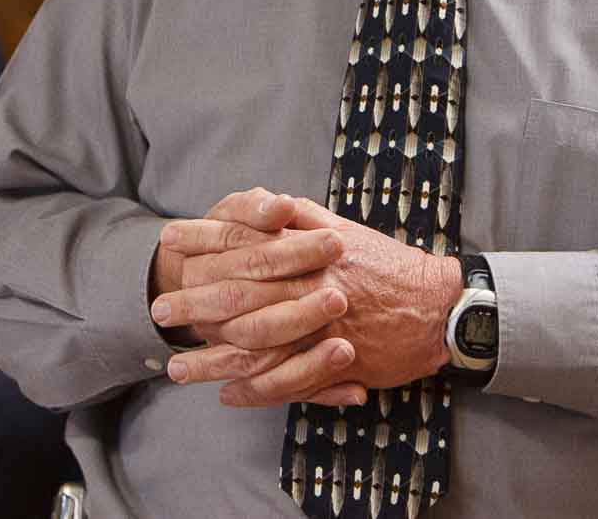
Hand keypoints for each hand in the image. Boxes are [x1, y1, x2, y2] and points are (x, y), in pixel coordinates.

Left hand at [160, 197, 460, 407]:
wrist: (438, 305)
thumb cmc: (388, 265)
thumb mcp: (343, 228)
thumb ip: (302, 218)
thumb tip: (268, 203)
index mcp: (308, 247)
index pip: (245, 238)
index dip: (204, 238)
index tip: (168, 238)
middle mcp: (310, 283)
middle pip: (240, 292)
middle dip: (195, 302)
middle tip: (159, 308)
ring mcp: (320, 326)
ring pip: (255, 343)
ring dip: (212, 358)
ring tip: (176, 367)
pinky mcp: (333, 360)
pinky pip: (285, 379)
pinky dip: (252, 389)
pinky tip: (225, 395)